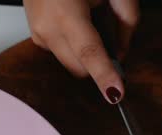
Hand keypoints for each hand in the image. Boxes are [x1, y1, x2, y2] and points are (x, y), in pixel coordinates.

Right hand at [22, 0, 139, 103]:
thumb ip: (125, 19)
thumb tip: (123, 50)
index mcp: (66, 13)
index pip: (89, 52)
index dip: (104, 75)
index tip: (115, 94)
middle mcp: (47, 27)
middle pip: (80, 66)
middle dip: (99, 63)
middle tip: (112, 38)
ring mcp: (38, 32)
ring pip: (70, 61)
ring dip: (85, 52)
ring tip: (90, 20)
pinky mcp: (35, 34)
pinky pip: (60, 51)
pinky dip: (74, 44)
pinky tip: (76, 20)